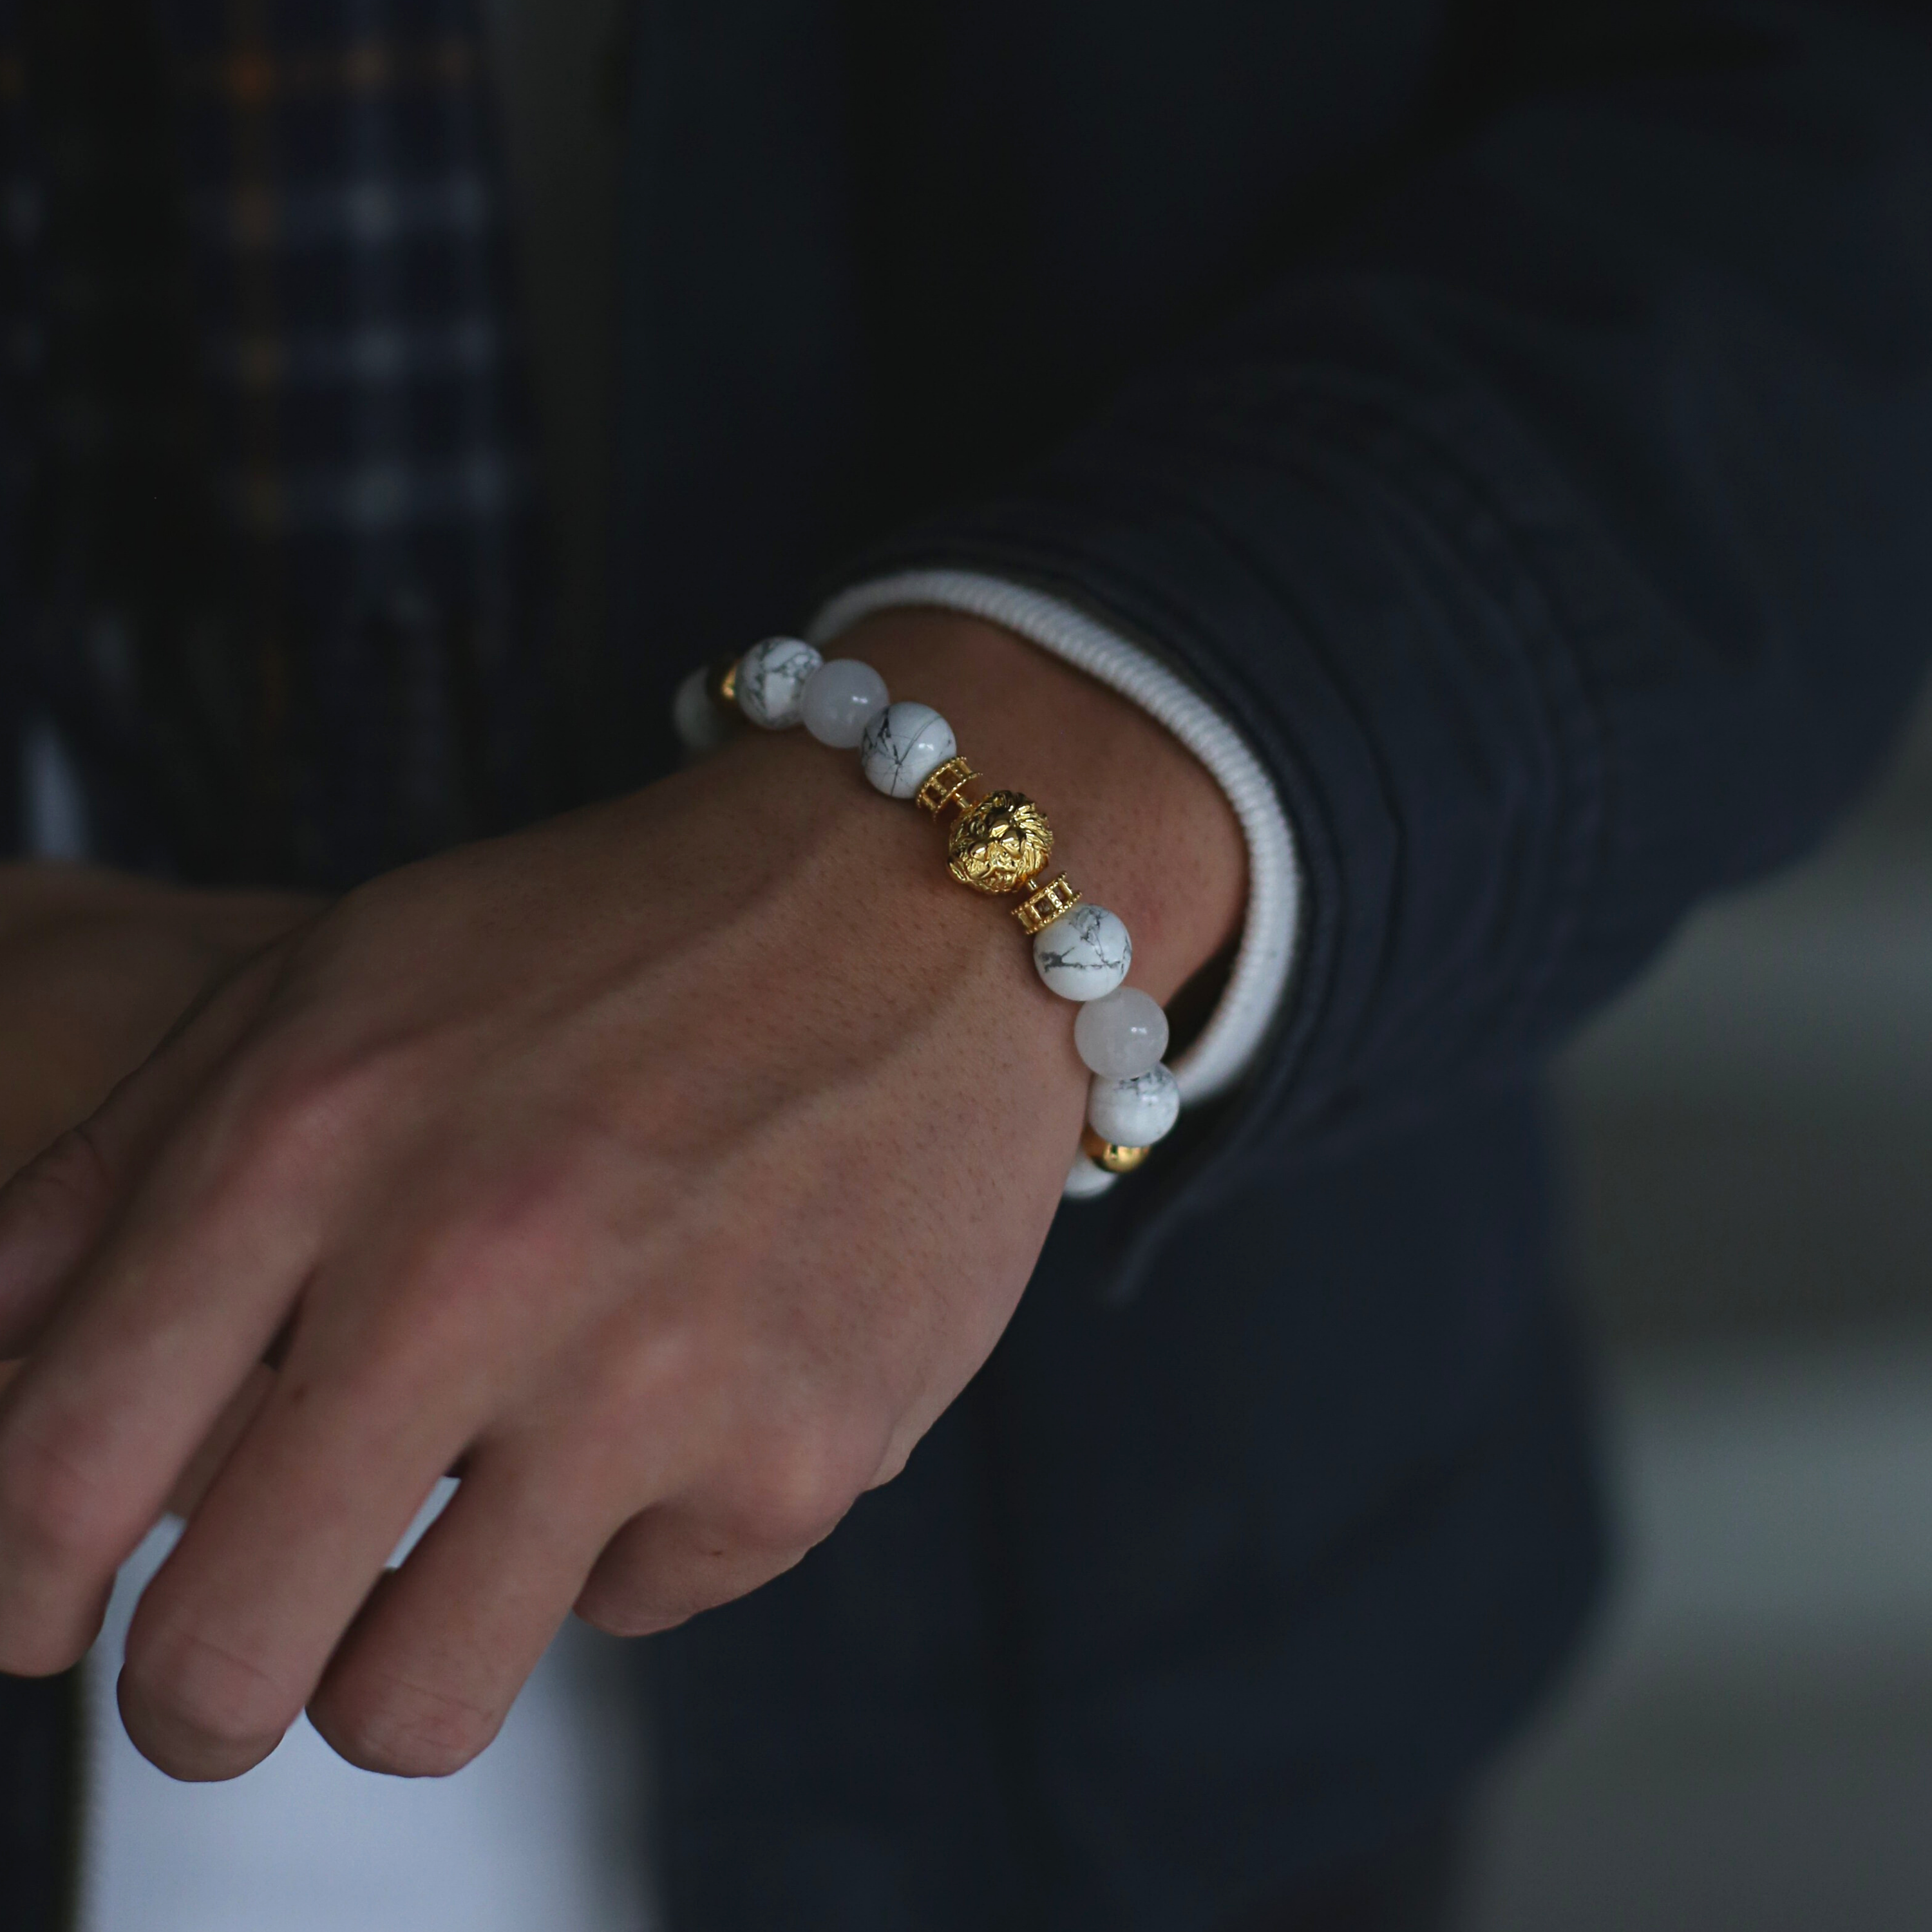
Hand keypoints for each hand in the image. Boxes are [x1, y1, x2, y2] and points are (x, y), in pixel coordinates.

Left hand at [0, 614, 1243, 1780]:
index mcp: (310, 1133)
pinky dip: (631, 1527)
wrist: (913, 898)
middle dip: (202, 1699)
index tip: (63, 1614)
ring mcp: (649, 1376)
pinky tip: (684, 1387)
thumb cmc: (607, 942)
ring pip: (415, 1710)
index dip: (21, 1595)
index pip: (51, 1480)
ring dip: (414, 1651)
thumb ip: (121, 1179)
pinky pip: (633, 1604)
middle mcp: (468, 1267)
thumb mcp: (333, 985)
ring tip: (478, 1516)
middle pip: (216, 1672)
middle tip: (252, 1648)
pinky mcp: (800, 1455)